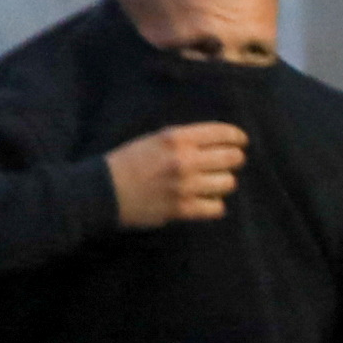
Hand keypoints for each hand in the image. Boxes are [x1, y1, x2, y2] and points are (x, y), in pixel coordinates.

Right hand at [106, 122, 249, 228]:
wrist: (101, 192)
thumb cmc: (127, 162)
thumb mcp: (153, 139)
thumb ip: (185, 139)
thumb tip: (219, 141)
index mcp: (176, 138)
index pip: (222, 133)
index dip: (237, 137)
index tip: (241, 142)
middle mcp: (184, 160)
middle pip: (232, 158)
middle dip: (234, 159)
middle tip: (229, 163)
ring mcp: (184, 186)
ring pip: (228, 183)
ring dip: (223, 183)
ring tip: (212, 183)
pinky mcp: (182, 209)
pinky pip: (217, 207)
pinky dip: (214, 204)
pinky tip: (204, 201)